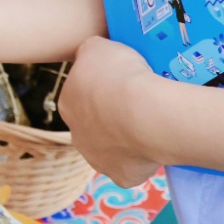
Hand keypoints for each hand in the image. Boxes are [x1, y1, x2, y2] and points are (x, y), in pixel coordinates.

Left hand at [59, 35, 164, 186]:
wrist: (144, 112)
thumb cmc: (119, 76)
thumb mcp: (98, 46)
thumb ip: (90, 52)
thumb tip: (91, 55)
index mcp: (68, 104)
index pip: (83, 95)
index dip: (103, 88)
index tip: (123, 83)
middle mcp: (78, 136)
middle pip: (96, 125)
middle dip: (113, 116)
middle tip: (138, 105)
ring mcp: (99, 160)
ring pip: (113, 149)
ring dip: (127, 139)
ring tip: (149, 123)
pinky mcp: (121, 177)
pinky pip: (133, 167)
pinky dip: (144, 159)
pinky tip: (155, 144)